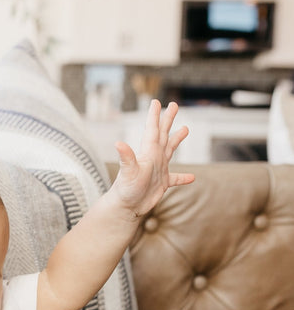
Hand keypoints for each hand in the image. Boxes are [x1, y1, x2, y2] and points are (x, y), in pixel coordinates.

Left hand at [112, 100, 193, 218]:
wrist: (126, 207)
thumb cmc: (125, 190)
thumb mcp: (128, 172)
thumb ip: (126, 157)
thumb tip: (118, 143)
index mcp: (148, 152)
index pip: (152, 130)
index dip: (155, 116)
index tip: (157, 101)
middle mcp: (153, 158)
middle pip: (162, 134)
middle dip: (168, 120)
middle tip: (174, 105)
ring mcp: (158, 170)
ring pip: (169, 150)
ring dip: (176, 140)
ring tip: (185, 129)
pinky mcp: (161, 184)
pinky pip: (175, 179)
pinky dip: (183, 177)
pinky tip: (191, 177)